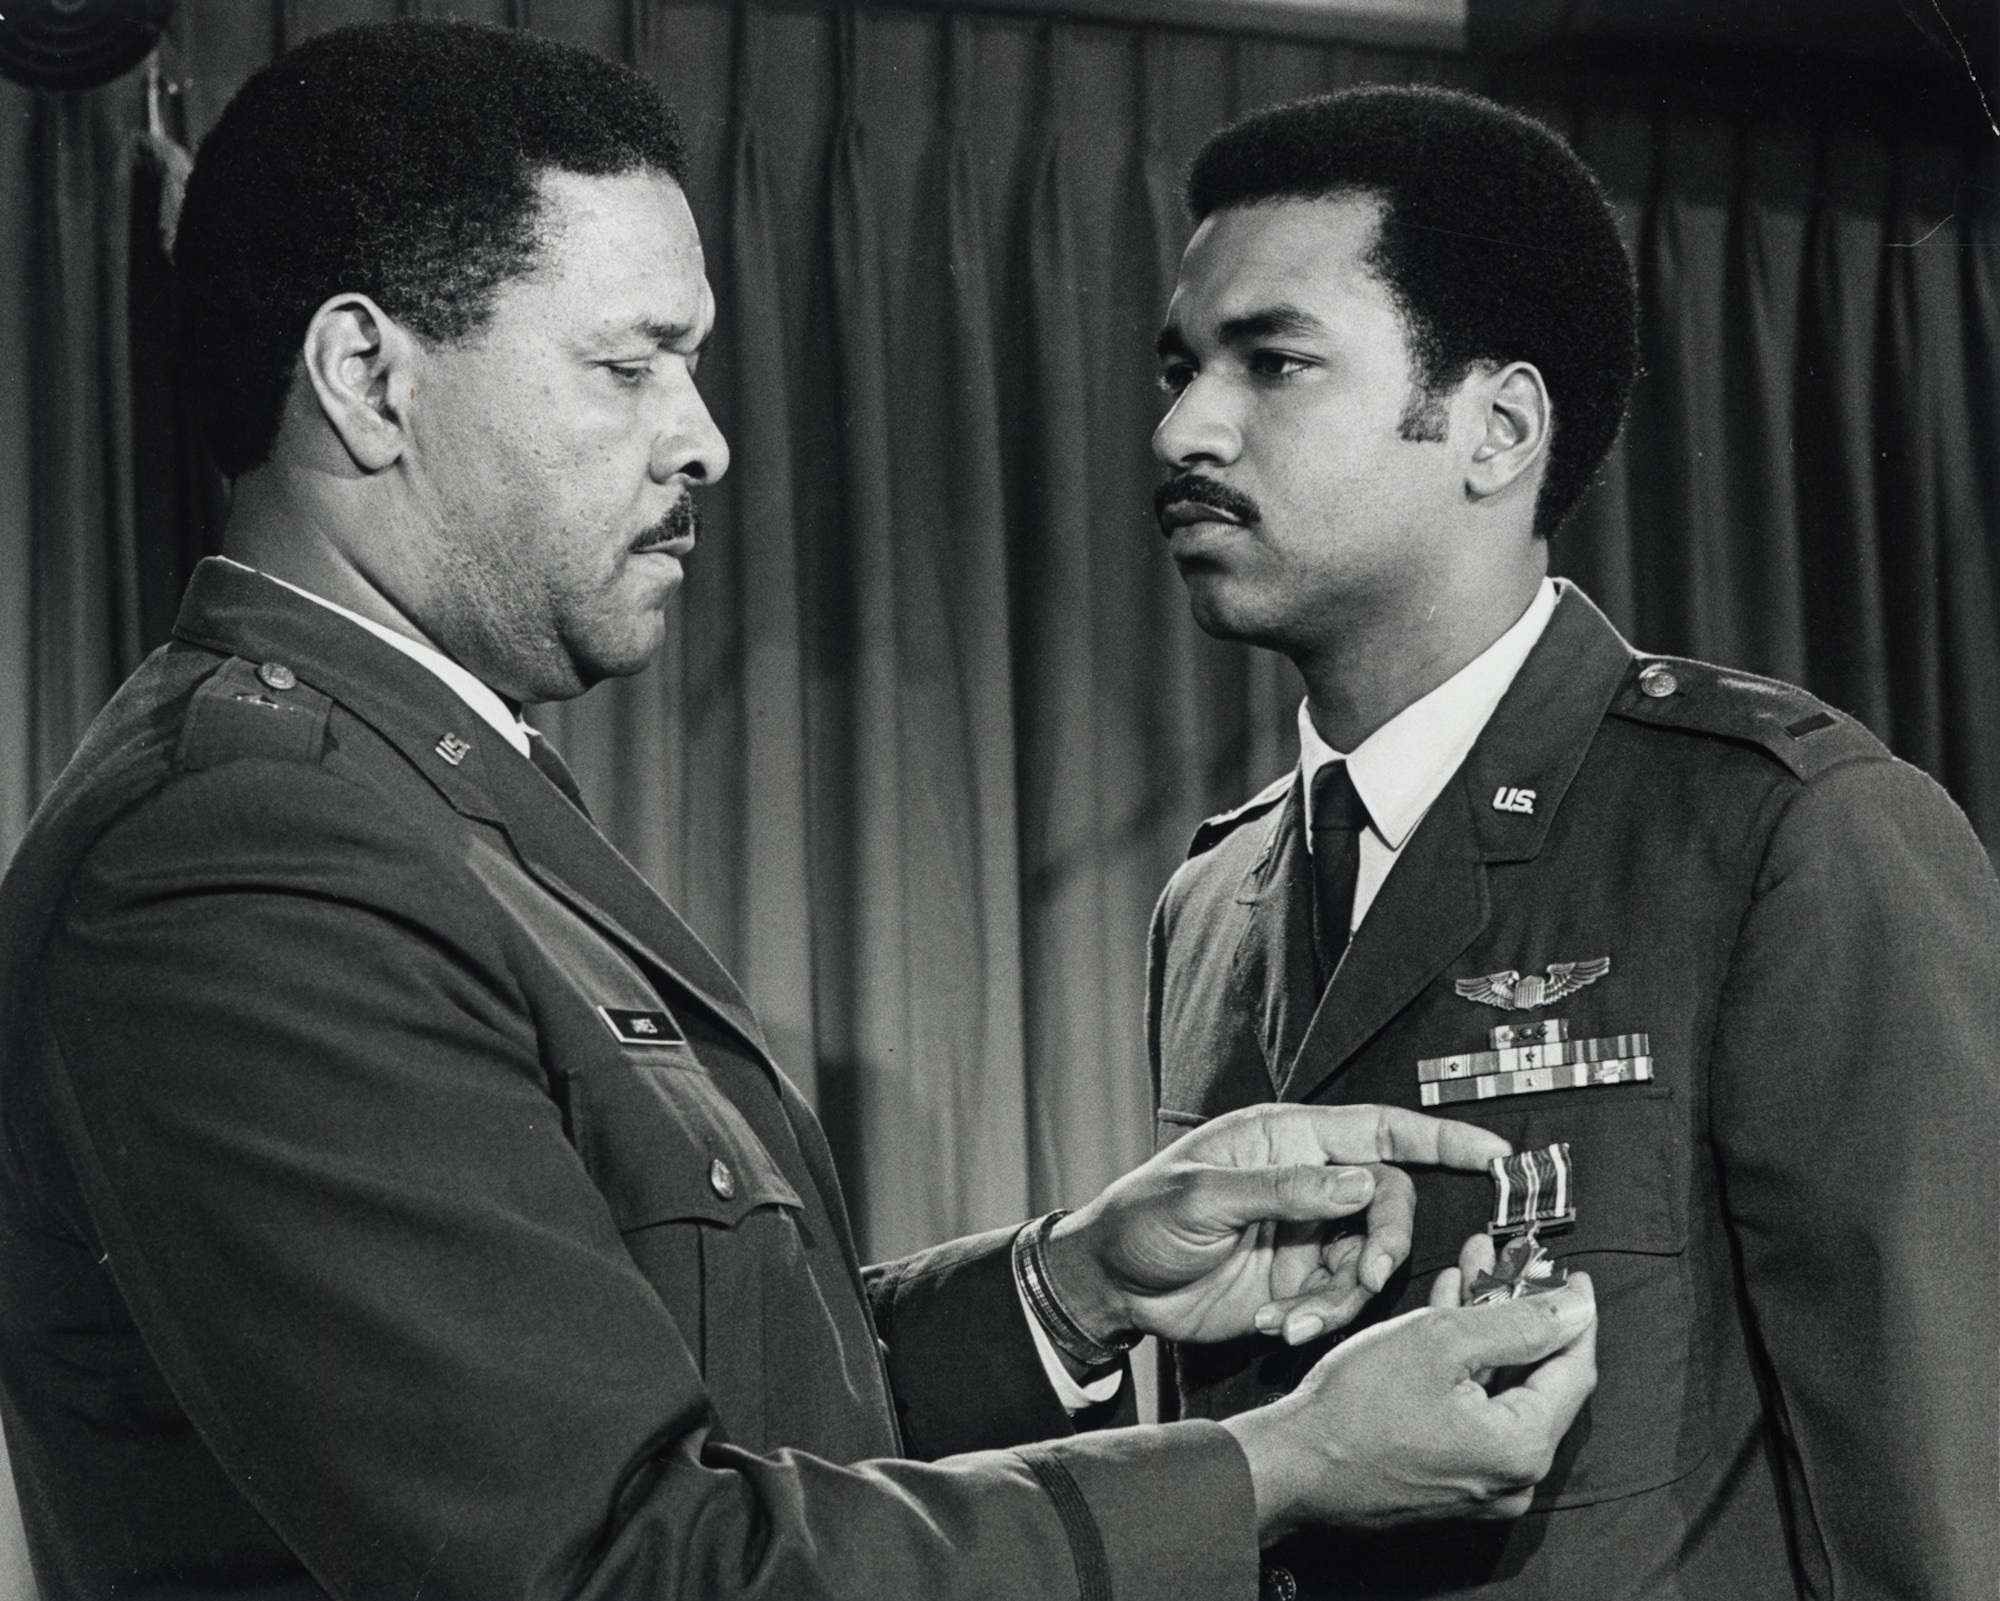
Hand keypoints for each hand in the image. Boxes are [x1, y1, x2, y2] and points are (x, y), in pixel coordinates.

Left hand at [1042, 1104, 1509, 1347]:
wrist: (1110, 1286)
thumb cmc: (1141, 1217)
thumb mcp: (1203, 1196)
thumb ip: (1283, 1188)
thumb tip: (1359, 1182)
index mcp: (1288, 1139)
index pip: (1380, 1130)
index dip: (1439, 1138)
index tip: (1493, 1152)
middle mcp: (1308, 1184)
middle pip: (1386, 1203)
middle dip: (1385, 1242)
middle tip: (1369, 1274)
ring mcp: (1306, 1237)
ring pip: (1368, 1263)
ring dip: (1345, 1297)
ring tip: (1295, 1317)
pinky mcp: (1299, 1285)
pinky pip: (1339, 1303)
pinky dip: (1319, 1320)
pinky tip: (1278, 1327)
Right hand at [1222, 1274, 1597, 1539]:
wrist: (1293, 1466)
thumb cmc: (1356, 1408)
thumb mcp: (1439, 1341)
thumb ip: (1517, 1322)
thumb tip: (1576, 1308)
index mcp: (1522, 1447)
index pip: (1574, 1368)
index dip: (1571, 1312)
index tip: (1568, 1273)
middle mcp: (1513, 1477)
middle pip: (1538, 1378)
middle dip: (1520, 1311)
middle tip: (1509, 1262)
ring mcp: (1481, 1484)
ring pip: (1502, 1390)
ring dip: (1489, 1330)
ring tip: (1472, 1272)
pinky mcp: (1450, 1481)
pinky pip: (1476, 1412)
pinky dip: (1468, 1365)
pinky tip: (1449, 1316)